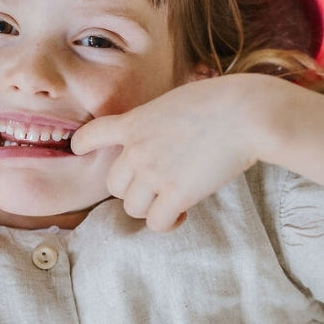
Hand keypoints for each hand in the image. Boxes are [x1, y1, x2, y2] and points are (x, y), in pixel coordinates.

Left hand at [69, 75, 265, 231]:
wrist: (244, 113)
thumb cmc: (220, 101)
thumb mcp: (175, 102)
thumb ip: (158, 123)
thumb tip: (163, 142)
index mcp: (134, 122)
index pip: (92, 134)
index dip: (83, 144)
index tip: (79, 149)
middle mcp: (137, 149)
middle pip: (113, 184)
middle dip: (132, 189)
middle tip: (155, 187)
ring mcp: (154, 173)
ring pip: (132, 208)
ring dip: (150, 208)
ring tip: (171, 203)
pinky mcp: (176, 195)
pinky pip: (156, 222)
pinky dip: (168, 223)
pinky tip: (183, 214)